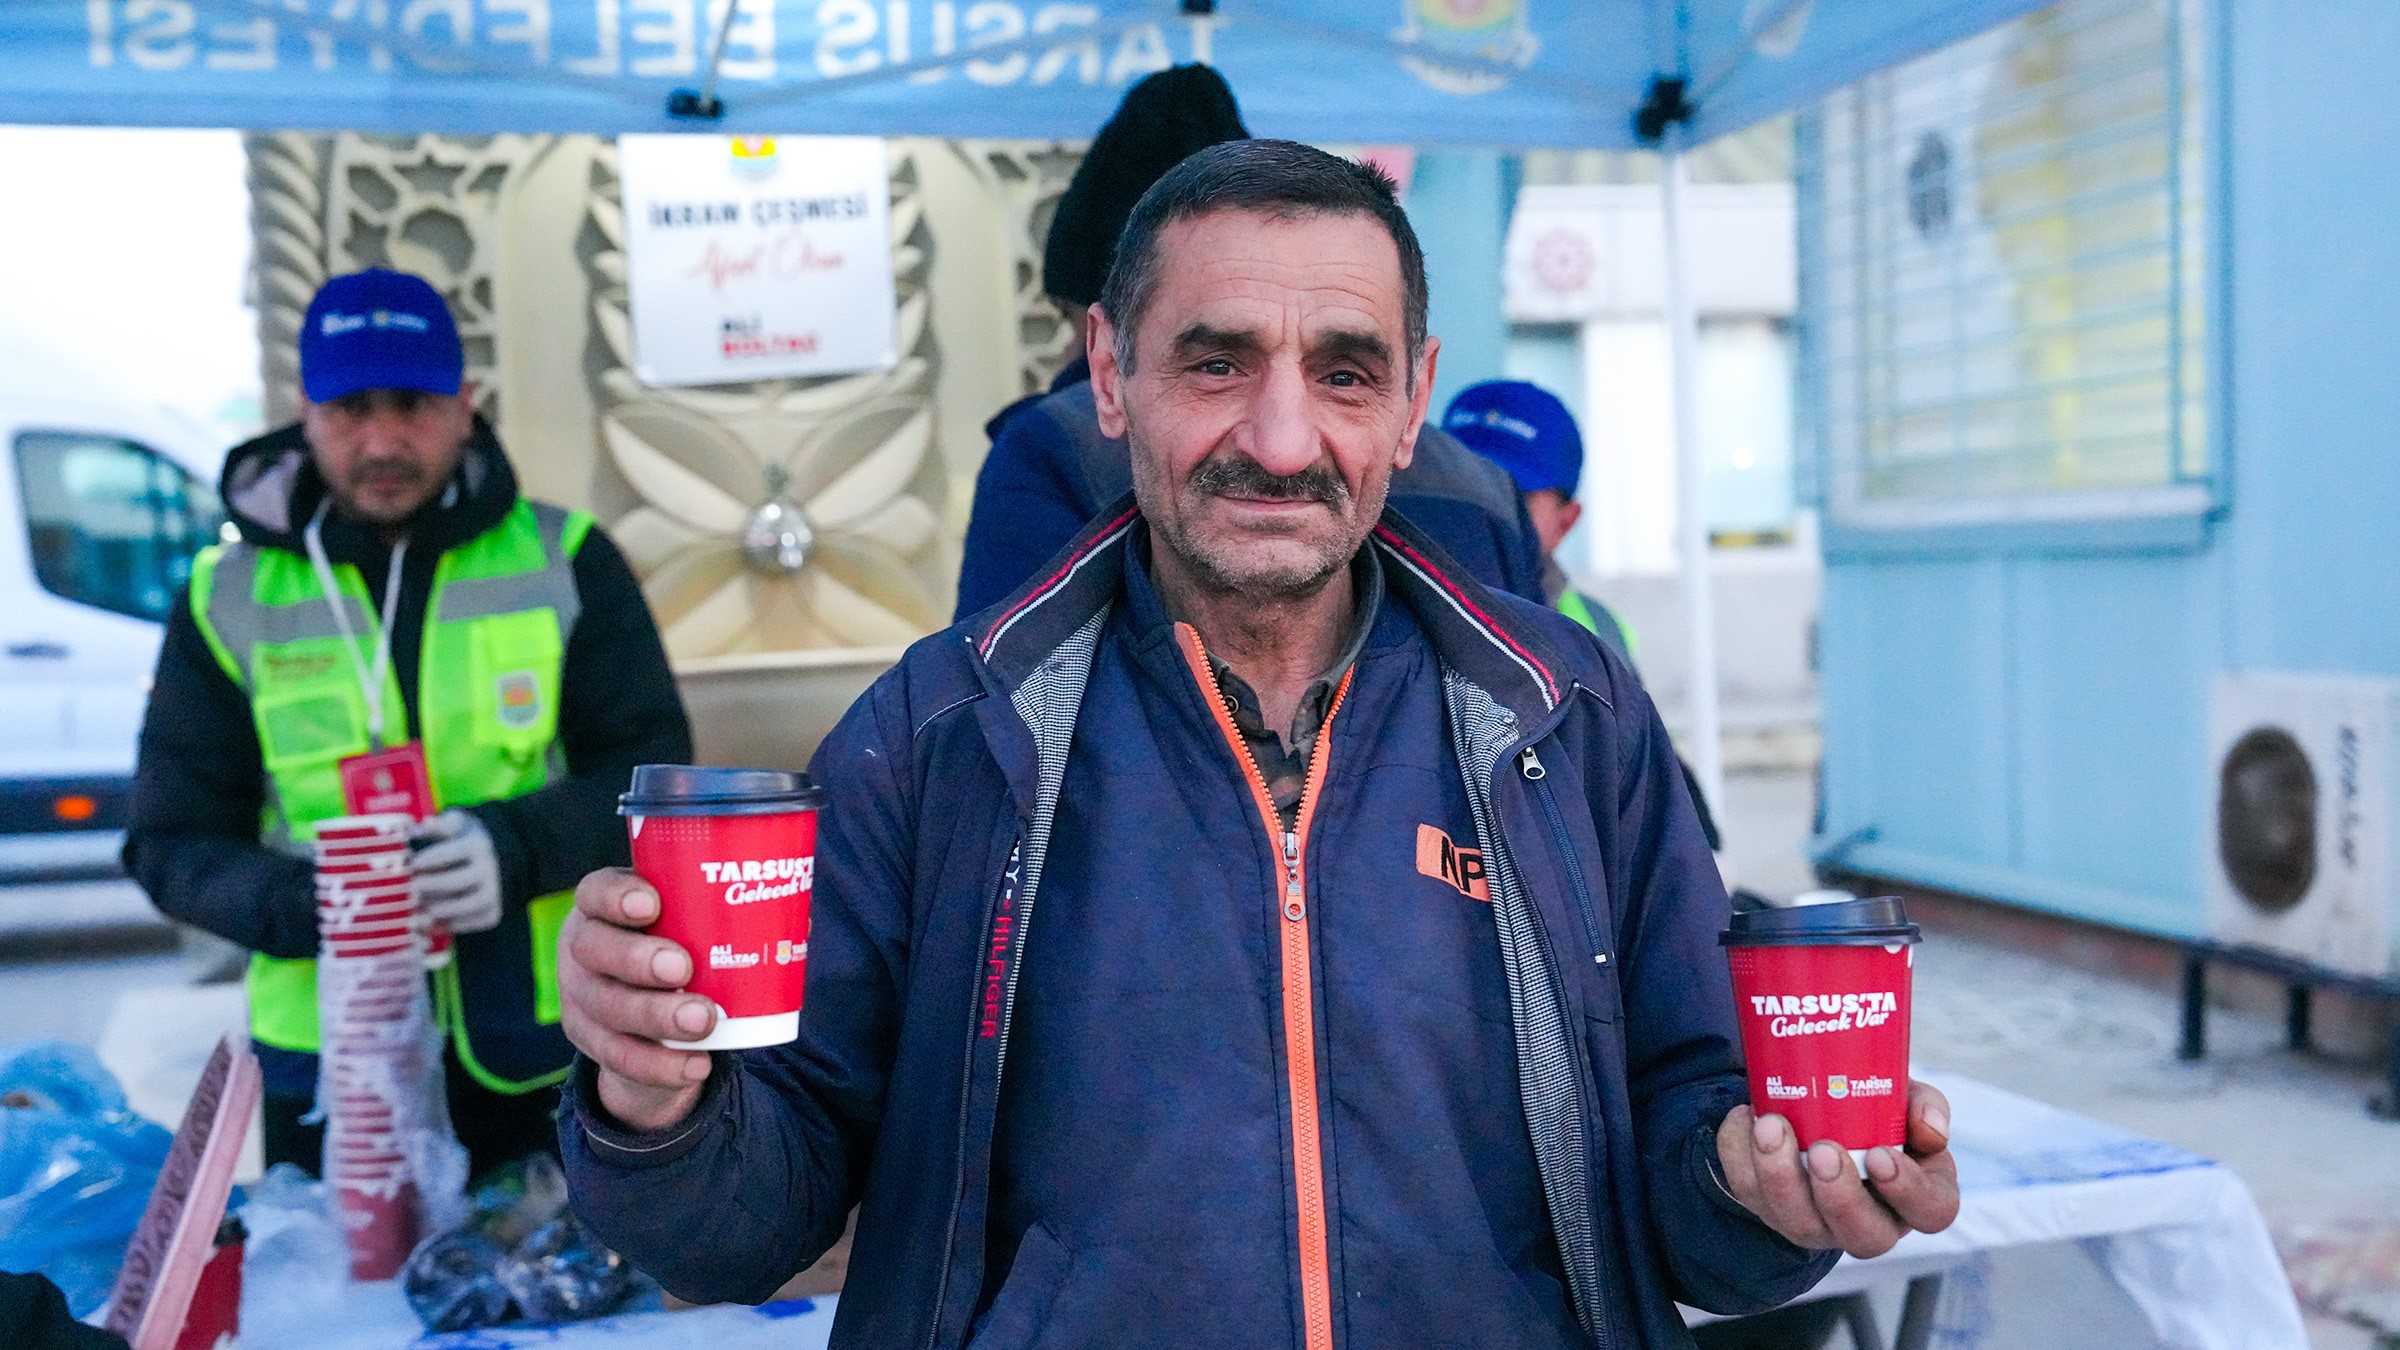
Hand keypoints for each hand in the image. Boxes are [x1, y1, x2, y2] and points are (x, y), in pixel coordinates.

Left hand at [410, 809, 502, 933]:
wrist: (497, 859)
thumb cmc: (465, 839)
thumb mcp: (455, 825)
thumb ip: (436, 826)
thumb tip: (415, 825)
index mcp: (478, 845)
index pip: (448, 854)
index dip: (426, 860)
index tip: (409, 864)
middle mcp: (490, 871)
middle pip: (453, 882)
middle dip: (427, 886)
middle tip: (408, 888)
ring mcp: (493, 895)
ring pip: (461, 907)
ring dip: (434, 909)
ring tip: (416, 906)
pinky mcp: (492, 915)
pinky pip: (466, 924)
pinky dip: (445, 924)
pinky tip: (429, 918)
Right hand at [559, 867, 715, 1132]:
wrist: (649, 1015)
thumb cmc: (679, 945)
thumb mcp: (692, 925)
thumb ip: (732, 916)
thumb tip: (799, 922)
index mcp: (604, 906)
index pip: (595, 892)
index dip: (617, 897)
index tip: (653, 904)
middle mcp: (584, 948)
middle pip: (594, 950)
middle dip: (638, 959)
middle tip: (684, 968)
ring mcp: (581, 998)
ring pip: (606, 1008)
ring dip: (655, 1017)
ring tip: (703, 1021)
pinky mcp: (592, 1042)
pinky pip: (619, 1058)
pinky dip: (659, 1065)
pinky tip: (696, 1064)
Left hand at [1715, 1079, 1959, 1258]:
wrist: (1816, 1104)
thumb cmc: (1875, 1110)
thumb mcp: (1905, 1098)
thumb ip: (1923, 1105)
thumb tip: (1930, 1129)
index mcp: (1916, 1197)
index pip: (1931, 1213)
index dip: (1908, 1191)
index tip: (1881, 1154)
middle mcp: (1868, 1222)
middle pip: (1863, 1236)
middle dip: (1839, 1197)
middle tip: (1822, 1150)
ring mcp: (1815, 1223)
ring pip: (1797, 1223)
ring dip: (1779, 1176)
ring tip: (1770, 1126)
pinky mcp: (1769, 1209)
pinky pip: (1748, 1193)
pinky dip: (1739, 1154)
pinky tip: (1743, 1117)